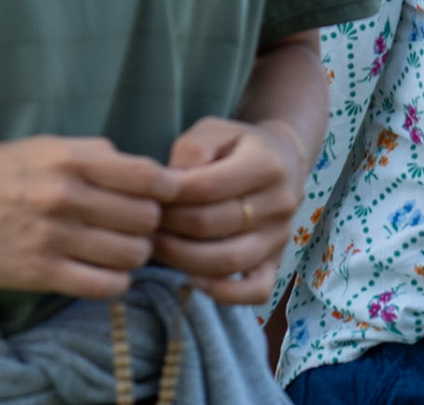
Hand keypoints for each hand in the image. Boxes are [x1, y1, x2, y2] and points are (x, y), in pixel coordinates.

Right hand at [0, 136, 178, 299]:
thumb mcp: (40, 146)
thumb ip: (91, 155)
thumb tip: (139, 171)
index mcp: (68, 158)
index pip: (147, 176)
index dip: (165, 190)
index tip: (163, 197)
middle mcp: (64, 195)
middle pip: (145, 218)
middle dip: (148, 225)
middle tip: (134, 227)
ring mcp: (52, 236)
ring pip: (131, 254)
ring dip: (133, 255)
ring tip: (118, 250)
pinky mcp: (39, 272)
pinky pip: (104, 286)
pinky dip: (114, 283)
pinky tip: (102, 273)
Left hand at [152, 116, 305, 304]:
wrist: (283, 161)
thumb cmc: (237, 145)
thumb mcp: (215, 130)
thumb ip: (192, 149)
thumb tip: (169, 181)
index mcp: (265, 165)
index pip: (208, 187)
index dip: (171, 195)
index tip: (145, 195)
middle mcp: (279, 204)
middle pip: (214, 225)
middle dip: (170, 225)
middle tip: (141, 222)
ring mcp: (279, 238)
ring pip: (229, 260)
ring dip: (183, 258)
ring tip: (155, 246)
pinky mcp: (276, 263)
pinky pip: (255, 291)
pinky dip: (222, 293)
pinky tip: (191, 279)